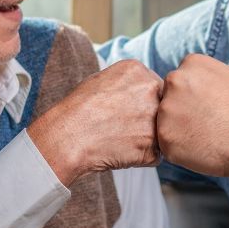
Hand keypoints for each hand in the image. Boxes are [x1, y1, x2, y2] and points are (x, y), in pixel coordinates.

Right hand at [28, 60, 162, 183]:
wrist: (66, 138)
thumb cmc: (77, 110)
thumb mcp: (102, 80)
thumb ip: (129, 82)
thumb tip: (143, 89)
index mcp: (139, 71)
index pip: (155, 87)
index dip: (141, 103)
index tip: (123, 110)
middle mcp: (151, 90)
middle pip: (162, 107)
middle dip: (149, 118)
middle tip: (122, 126)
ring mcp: (154, 119)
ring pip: (161, 130)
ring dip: (146, 137)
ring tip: (119, 138)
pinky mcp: (153, 147)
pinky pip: (155, 153)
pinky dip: (142, 156)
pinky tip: (120, 151)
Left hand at [156, 54, 228, 176]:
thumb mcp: (228, 76)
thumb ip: (204, 78)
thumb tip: (196, 86)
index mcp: (190, 64)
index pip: (181, 81)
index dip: (193, 98)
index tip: (208, 108)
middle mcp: (174, 82)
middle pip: (169, 99)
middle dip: (183, 112)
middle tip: (207, 124)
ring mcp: (167, 110)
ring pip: (166, 123)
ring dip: (180, 132)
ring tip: (207, 137)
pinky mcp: (165, 137)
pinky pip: (168, 145)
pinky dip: (182, 151)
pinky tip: (202, 149)